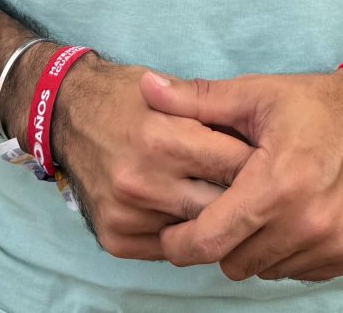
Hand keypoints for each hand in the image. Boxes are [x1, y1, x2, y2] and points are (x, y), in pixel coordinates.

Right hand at [29, 55, 254, 260]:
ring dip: (218, 219)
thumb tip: (263, 141)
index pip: (235, 165)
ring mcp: (128, 214)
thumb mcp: (171, 93)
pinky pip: (169, 248)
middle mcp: (143, 181)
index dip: (262, 162)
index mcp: (163, 139)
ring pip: (198, 231)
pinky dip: (186, 232)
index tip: (276, 161)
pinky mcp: (116, 237)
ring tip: (231, 202)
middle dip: (246, 197)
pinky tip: (194, 214)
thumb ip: (213, 116)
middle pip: (222, 206)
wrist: (66, 113)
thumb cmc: (127, 97)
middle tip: (263, 189)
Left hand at [140, 68, 342, 281]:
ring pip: (264, 270)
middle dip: (217, 241)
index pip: (208, 241)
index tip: (171, 231)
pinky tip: (289, 218)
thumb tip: (147, 88)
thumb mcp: (256, 95)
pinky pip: (297, 272)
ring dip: (253, 248)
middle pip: (232, 262)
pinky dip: (286, 253)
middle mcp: (306, 223)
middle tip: (218, 211)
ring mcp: (333, 245)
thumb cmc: (317, 106)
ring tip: (258, 210)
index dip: (179, 242)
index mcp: (276, 185)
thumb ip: (197, 100)